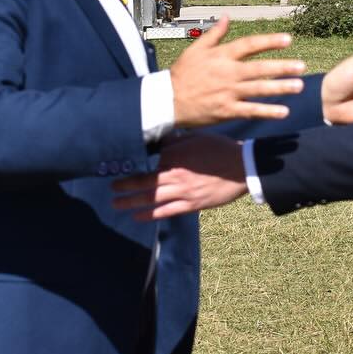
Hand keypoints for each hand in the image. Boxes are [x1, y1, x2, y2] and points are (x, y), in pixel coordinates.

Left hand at [112, 135, 246, 219]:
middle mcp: (174, 173)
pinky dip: (150, 215)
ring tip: (116, 204)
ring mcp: (182, 191)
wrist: (241, 167)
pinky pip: (166, 211)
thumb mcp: (195, 137)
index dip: (131, 163)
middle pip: (143, 181)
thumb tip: (156, 142)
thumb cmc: (219, 148)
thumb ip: (173, 141)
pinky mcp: (191, 204)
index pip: (147, 160)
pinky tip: (137, 216)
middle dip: (124, 185)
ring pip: (150, 198)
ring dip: (130, 202)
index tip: (118, 165)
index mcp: (174, 155)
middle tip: (111, 187)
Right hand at [170, 17, 305, 127]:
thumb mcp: (196, 49)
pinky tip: (283, 111)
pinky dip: (267, 111)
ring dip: (280, 88)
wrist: (167, 100)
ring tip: (298, 86)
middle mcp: (228, 73)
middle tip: (301, 66)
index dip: (269, 41)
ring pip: (259, 89)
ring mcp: (228, 92)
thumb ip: (215, 34)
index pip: (249, 45)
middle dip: (282, 67)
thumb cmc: (182, 74)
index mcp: (221, 56)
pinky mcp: (227, 110)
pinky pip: (251, 111)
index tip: (288, 39)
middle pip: (260, 68)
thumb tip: (228, 17)